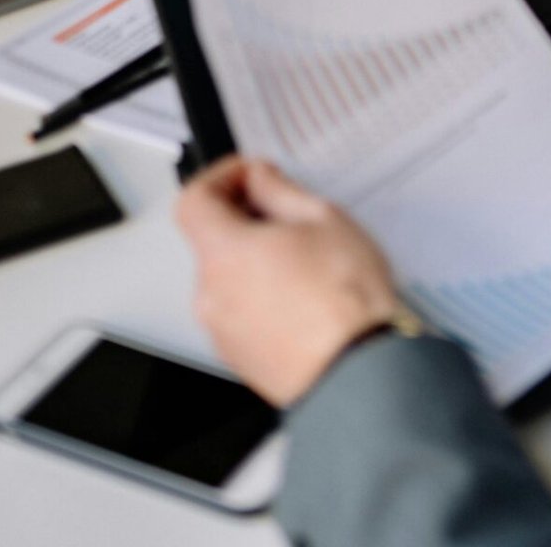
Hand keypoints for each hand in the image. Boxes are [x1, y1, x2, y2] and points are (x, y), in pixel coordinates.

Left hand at [178, 156, 405, 406]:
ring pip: (228, 277)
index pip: (193, 200)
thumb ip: (279, 191)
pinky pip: (239, 311)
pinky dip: (261, 295)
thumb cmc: (344, 301)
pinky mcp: (238, 358)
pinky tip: (303, 296)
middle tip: (289, 214)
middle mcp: (211, 295)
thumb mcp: (322, 219)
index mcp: (224, 254)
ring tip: (306, 260)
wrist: (356, 374)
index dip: (221, 177)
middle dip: (245, 219)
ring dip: (255, 259)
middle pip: (211, 241)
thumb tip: (259, 179)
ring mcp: (222, 331)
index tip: (251, 176)